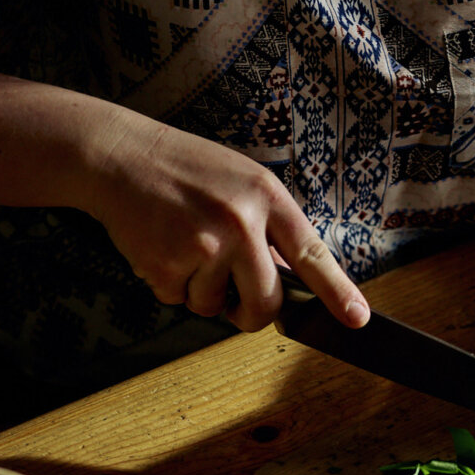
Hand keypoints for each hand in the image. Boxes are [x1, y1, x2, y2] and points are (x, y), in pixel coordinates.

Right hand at [83, 107, 368, 331]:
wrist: (118, 156)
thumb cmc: (182, 169)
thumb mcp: (240, 180)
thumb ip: (267, 226)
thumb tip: (287, 281)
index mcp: (265, 195)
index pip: (311, 253)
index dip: (337, 291)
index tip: (356, 319)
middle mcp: (240, 221)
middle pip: (266, 302)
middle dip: (251, 312)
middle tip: (235, 301)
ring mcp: (203, 245)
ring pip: (215, 306)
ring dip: (199, 291)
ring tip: (183, 244)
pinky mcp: (166, 266)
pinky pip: (178, 301)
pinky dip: (169, 284)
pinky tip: (160, 246)